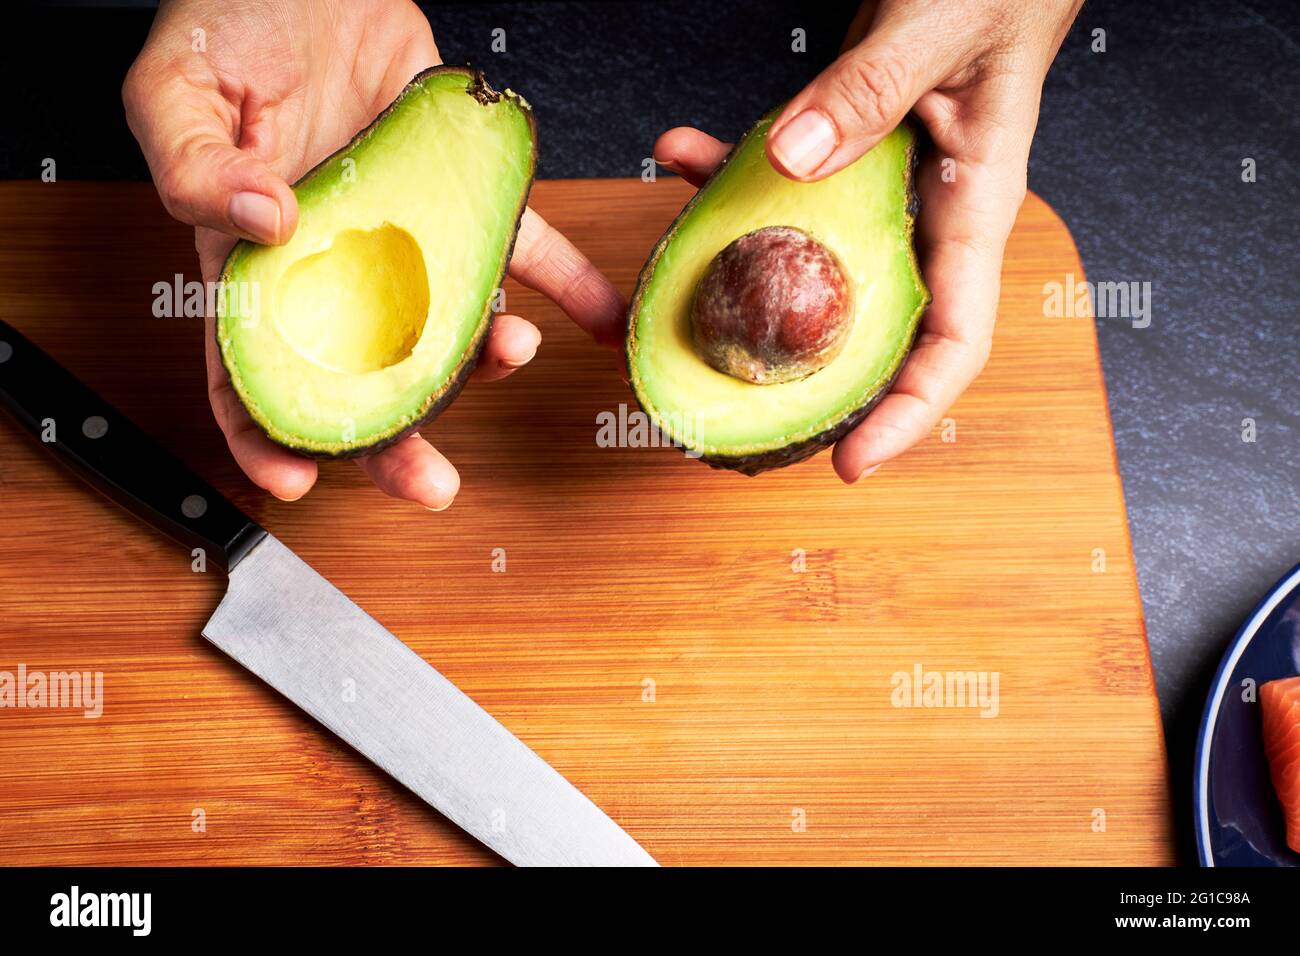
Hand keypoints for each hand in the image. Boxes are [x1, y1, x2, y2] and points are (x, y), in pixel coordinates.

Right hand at [123, 0, 623, 507]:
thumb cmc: (229, 24)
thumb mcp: (176, 90)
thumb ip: (195, 168)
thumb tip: (263, 226)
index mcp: (251, 263)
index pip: (251, 371)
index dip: (266, 435)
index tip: (295, 480)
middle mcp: (337, 266)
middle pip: (363, 376)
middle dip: (396, 439)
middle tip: (431, 484)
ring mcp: (405, 237)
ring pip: (448, 322)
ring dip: (485, 357)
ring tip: (512, 352)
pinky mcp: (461, 194)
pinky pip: (520, 243)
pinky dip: (565, 281)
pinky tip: (592, 317)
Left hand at [654, 0, 1080, 482]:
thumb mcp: (937, 29)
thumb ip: (869, 93)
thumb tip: (793, 163)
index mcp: (973, 206)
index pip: (954, 342)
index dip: (907, 414)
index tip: (849, 462)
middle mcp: (924, 216)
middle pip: (874, 334)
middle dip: (811, 384)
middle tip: (735, 422)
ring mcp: (879, 193)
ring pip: (811, 269)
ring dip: (741, 279)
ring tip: (675, 297)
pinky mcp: (841, 158)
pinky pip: (778, 189)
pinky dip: (724, 179)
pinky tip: (679, 154)